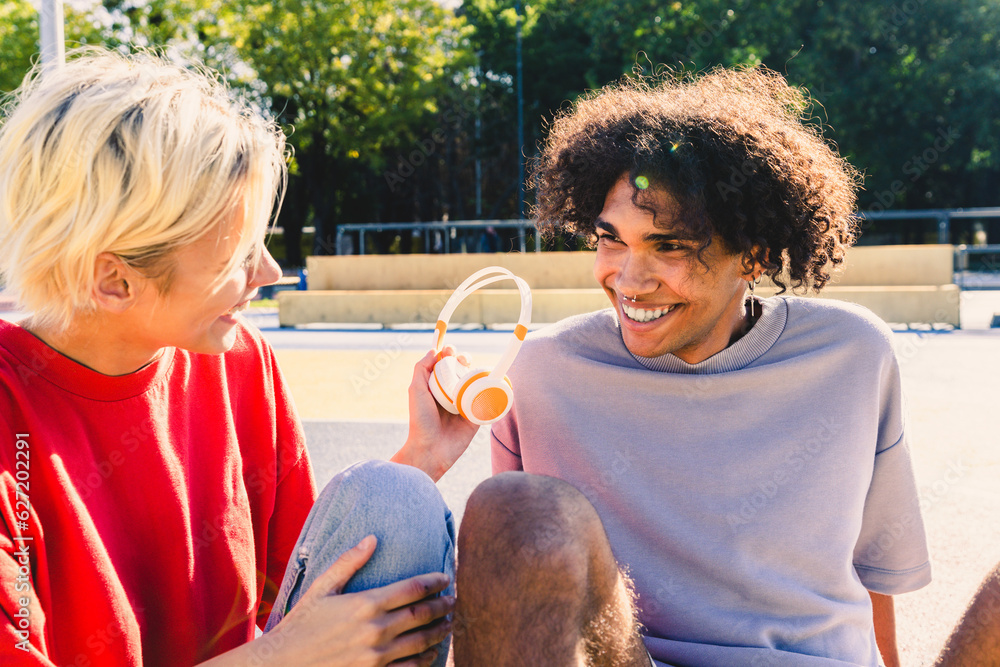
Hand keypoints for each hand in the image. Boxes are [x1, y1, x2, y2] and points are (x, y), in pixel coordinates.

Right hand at [257, 536, 453, 666]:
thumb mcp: (322, 588)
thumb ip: (349, 562)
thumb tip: (372, 538)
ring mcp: (376, 657)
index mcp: (365, 603)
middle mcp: (375, 630)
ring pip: (420, 643)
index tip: (445, 578)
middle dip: (443, 606)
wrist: (282, 665)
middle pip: (422, 615)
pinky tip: (429, 654)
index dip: (434, 582)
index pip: (412, 588)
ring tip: (447, 625)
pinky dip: (424, 661)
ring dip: (438, 633)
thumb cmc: (301, 624)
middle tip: (454, 601)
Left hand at [392, 347, 479, 480]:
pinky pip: (486, 400)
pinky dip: (490, 389)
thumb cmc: (420, 420)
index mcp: (436, 387)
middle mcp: (450, 394)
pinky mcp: (476, 416)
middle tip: (463, 360)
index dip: (449, 354)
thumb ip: (422, 368)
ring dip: (477, 371)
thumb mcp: (416, 390)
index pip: (445, 365)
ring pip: (475, 382)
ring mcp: (464, 404)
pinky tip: (492, 380)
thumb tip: (435, 350)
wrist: (431, 449)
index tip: (451, 351)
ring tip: (474, 370)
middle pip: (462, 370)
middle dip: (464, 360)